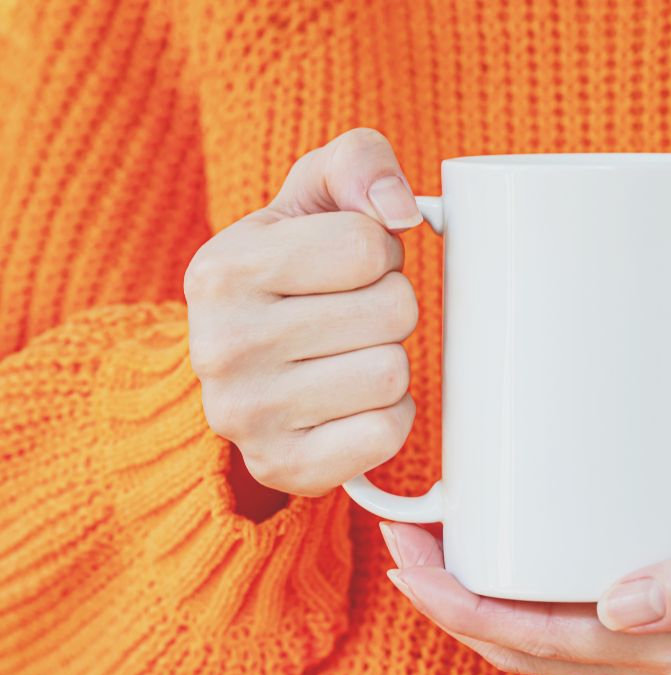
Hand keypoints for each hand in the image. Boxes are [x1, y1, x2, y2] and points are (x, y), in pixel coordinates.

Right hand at [186, 128, 423, 496]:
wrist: (244, 368)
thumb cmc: (293, 272)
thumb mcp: (312, 196)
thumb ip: (358, 162)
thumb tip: (401, 209)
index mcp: (223, 269)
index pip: (371, 246)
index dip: (379, 252)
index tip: (346, 268)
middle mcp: (222, 346)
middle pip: (393, 312)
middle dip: (389, 307)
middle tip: (350, 315)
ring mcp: (248, 417)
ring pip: (393, 373)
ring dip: (388, 361)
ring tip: (346, 355)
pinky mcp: (284, 468)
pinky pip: (388, 432)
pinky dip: (386, 415)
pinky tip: (349, 402)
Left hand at [381, 461, 670, 674]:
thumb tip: (619, 607)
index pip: (544, 642)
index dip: (469, 611)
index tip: (414, 565)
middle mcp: (660, 656)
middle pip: (529, 644)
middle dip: (455, 603)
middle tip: (401, 542)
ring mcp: (662, 638)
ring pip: (545, 635)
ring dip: (481, 599)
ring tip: (433, 547)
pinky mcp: (668, 607)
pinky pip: (576, 613)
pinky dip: (526, 589)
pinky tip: (508, 551)